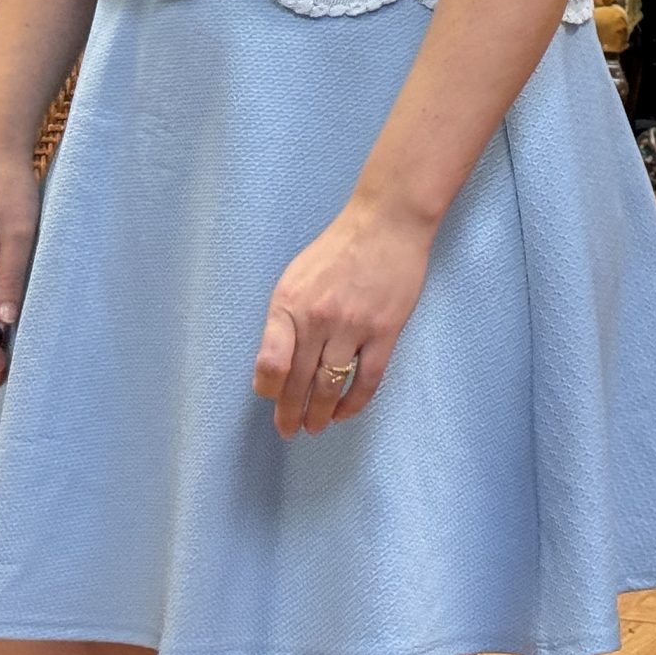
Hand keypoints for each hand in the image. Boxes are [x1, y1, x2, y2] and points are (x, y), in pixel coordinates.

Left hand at [251, 200, 432, 438]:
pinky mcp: (385, 330)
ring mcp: (353, 326)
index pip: (271, 364)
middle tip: (289, 430)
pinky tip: (345, 412)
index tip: (271, 399)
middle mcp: (318, 319)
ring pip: (330, 387)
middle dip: (291, 414)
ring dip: (320, 415)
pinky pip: (367, 379)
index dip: (269, 390)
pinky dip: (354, 403)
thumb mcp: (295, 278)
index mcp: (290, 305)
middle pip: (299, 382)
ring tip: (316, 427)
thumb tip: (276, 365)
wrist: (386, 224)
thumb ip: (284, 319)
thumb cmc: (338, 250)